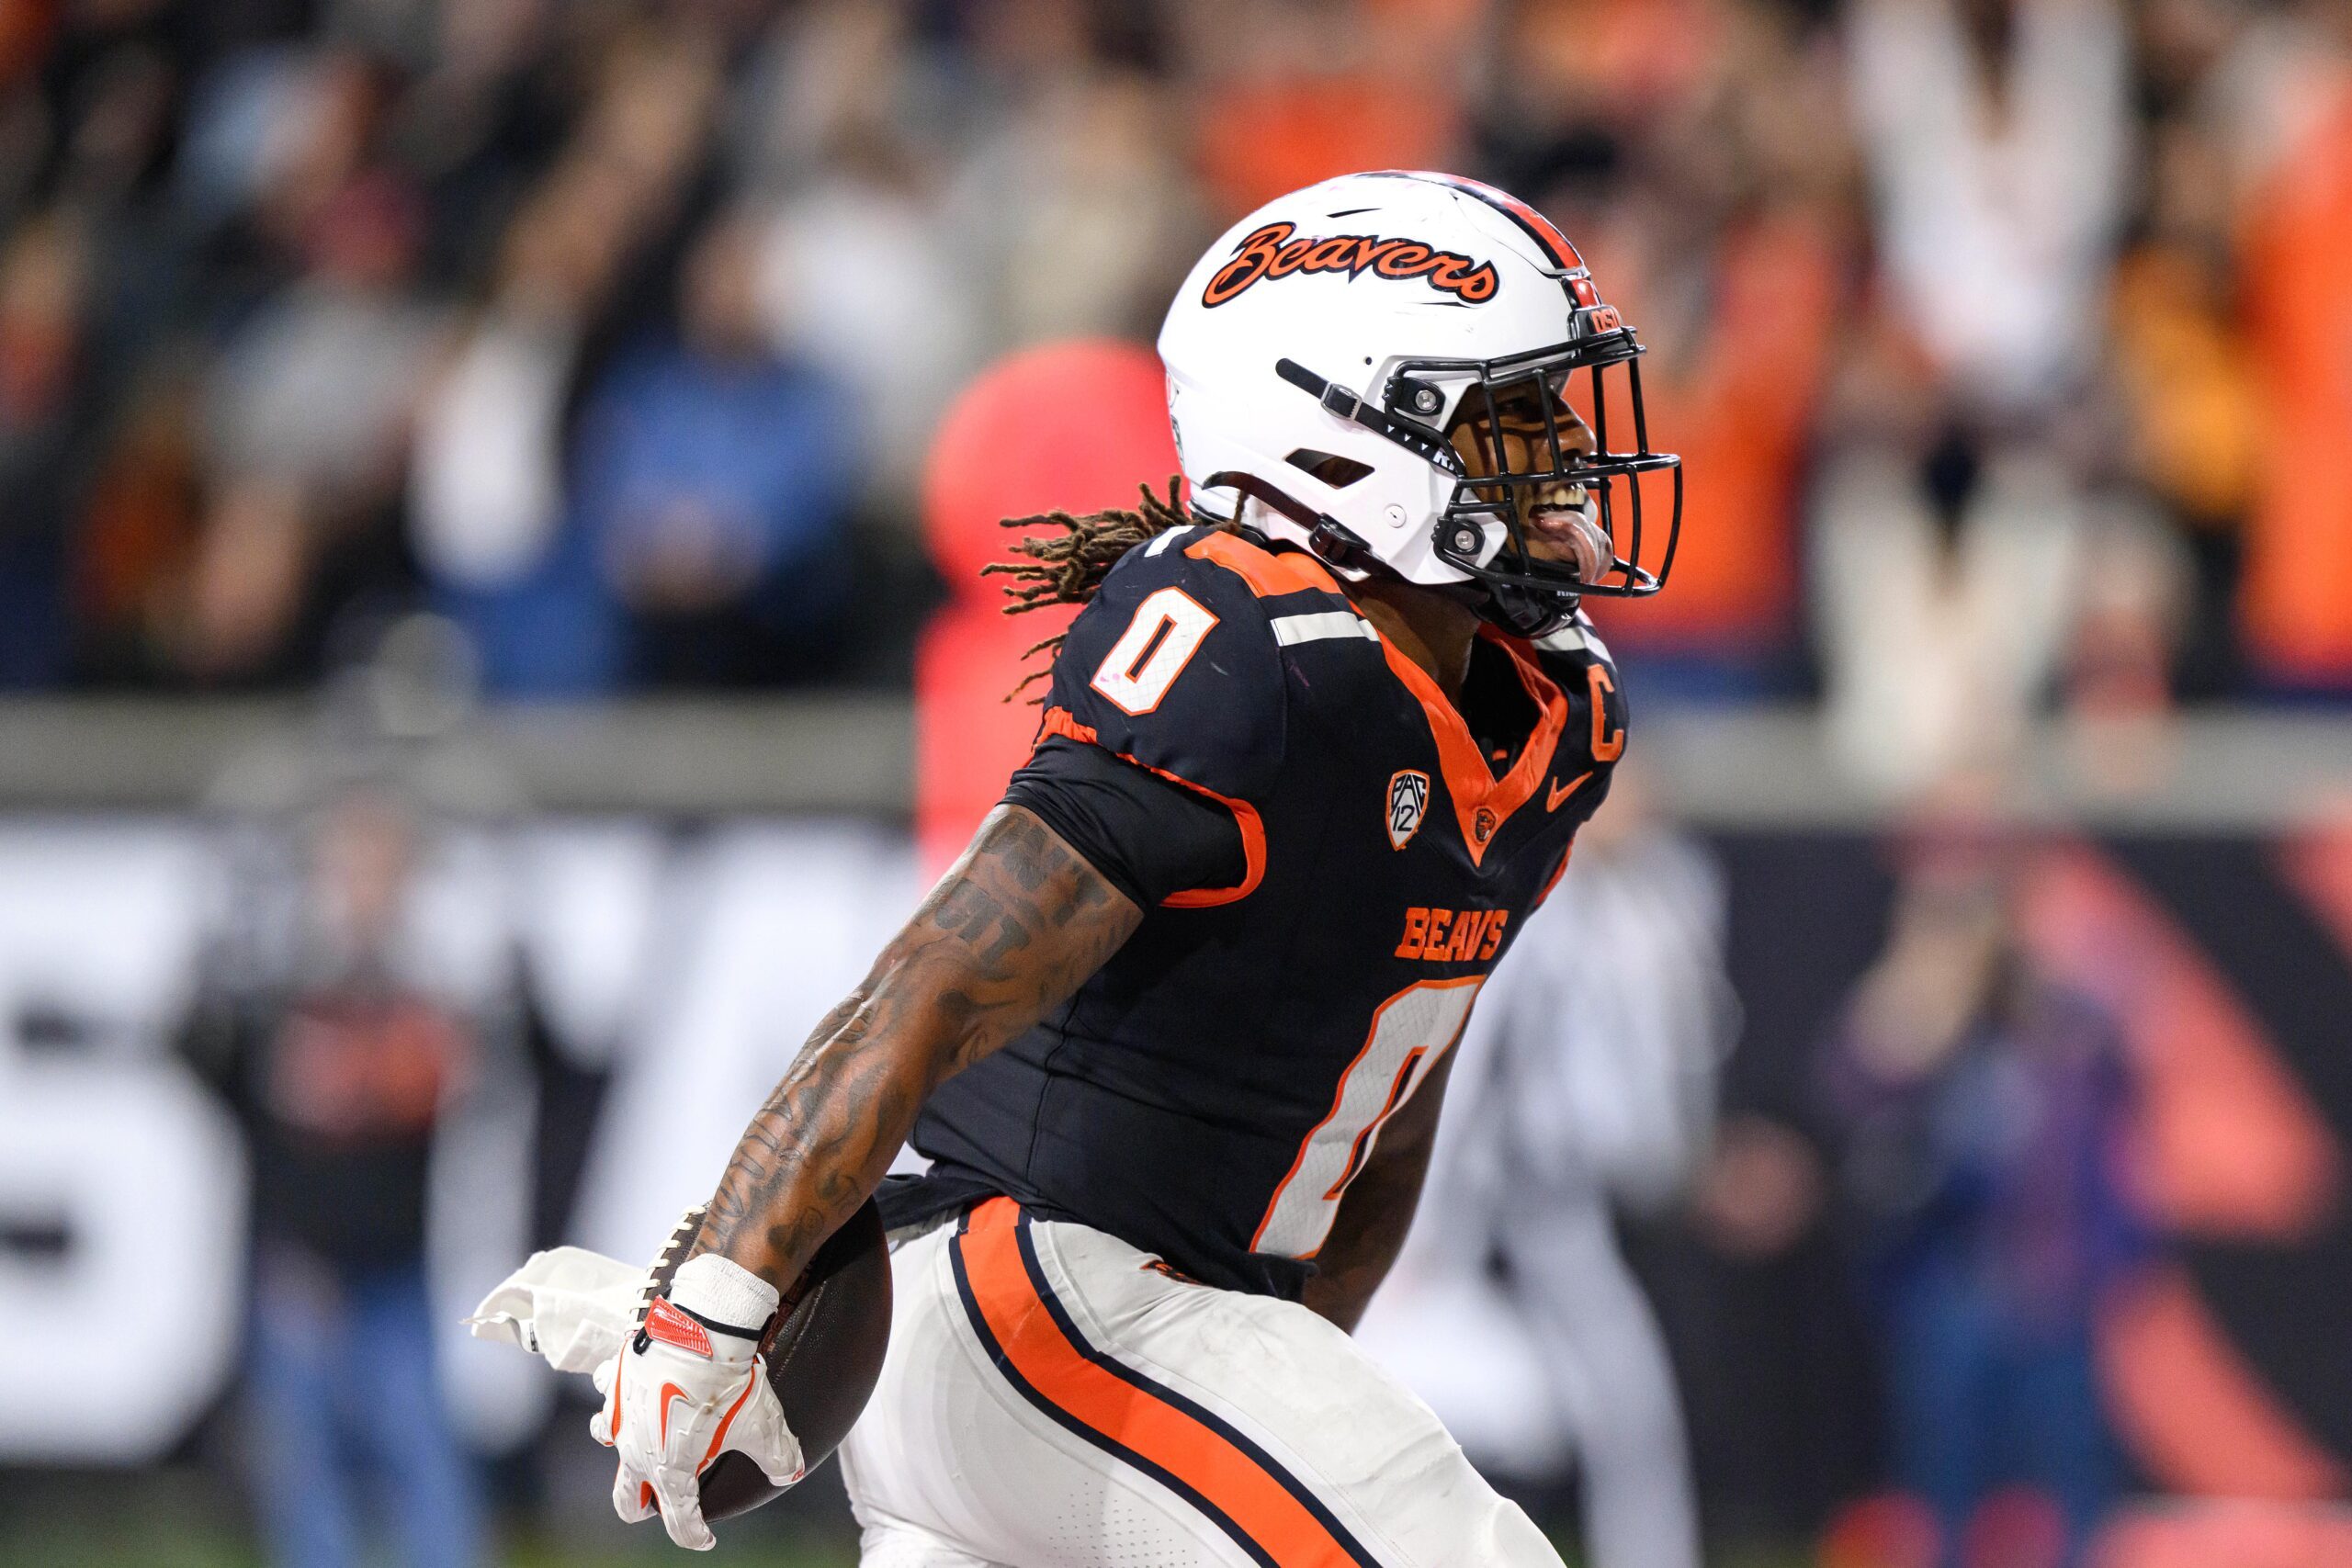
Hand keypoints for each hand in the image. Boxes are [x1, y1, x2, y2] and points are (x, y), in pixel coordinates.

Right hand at [591, 1254, 802, 1548]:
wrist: (702, 1327)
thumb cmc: (729, 1383)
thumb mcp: (762, 1424)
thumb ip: (778, 1456)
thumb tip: (791, 1472)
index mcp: (669, 1470)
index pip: (678, 1521)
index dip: (694, 1535)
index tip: (706, 1538)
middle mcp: (635, 1449)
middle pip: (627, 1499)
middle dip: (642, 1507)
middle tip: (662, 1502)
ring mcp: (619, 1413)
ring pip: (606, 1441)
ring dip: (623, 1446)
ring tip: (645, 1438)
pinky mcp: (615, 1378)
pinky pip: (607, 1392)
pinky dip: (618, 1395)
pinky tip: (636, 1387)